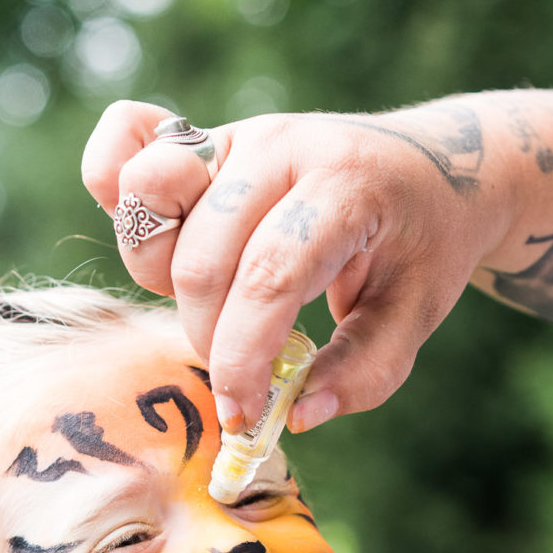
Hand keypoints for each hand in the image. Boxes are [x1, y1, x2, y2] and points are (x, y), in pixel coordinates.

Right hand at [82, 99, 515, 430]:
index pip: (269, 277)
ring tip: (217, 298)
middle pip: (202, 258)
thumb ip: (364, 372)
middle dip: (211, 338)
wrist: (440, 166)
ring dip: (164, 275)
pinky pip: (124, 143)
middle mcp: (281, 147)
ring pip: (150, 205)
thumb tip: (294, 416)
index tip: (245, 416)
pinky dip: (112, 182)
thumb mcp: (418, 314)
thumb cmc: (423, 246)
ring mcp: (237, 136)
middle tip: (245, 370)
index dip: (243, 358)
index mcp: (346, 184)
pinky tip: (156, 232)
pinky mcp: (205, 139)